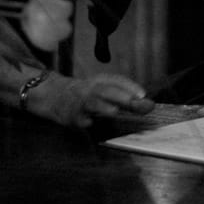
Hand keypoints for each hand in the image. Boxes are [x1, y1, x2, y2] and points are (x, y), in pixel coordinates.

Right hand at [38, 73, 155, 127]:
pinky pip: (77, 117)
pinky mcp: (70, 115)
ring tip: (114, 110)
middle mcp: (90, 89)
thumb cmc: (86, 94)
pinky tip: (89, 123)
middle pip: (105, 90)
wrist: (54, 95)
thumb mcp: (104, 90)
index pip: (116, 80)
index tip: (143, 94)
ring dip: (102, 106)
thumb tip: (149, 105)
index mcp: (99, 81)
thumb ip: (126, 98)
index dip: (130, 86)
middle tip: (134, 101)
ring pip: (91, 102)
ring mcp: (79, 102)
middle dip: (120, 95)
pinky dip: (83, 120)